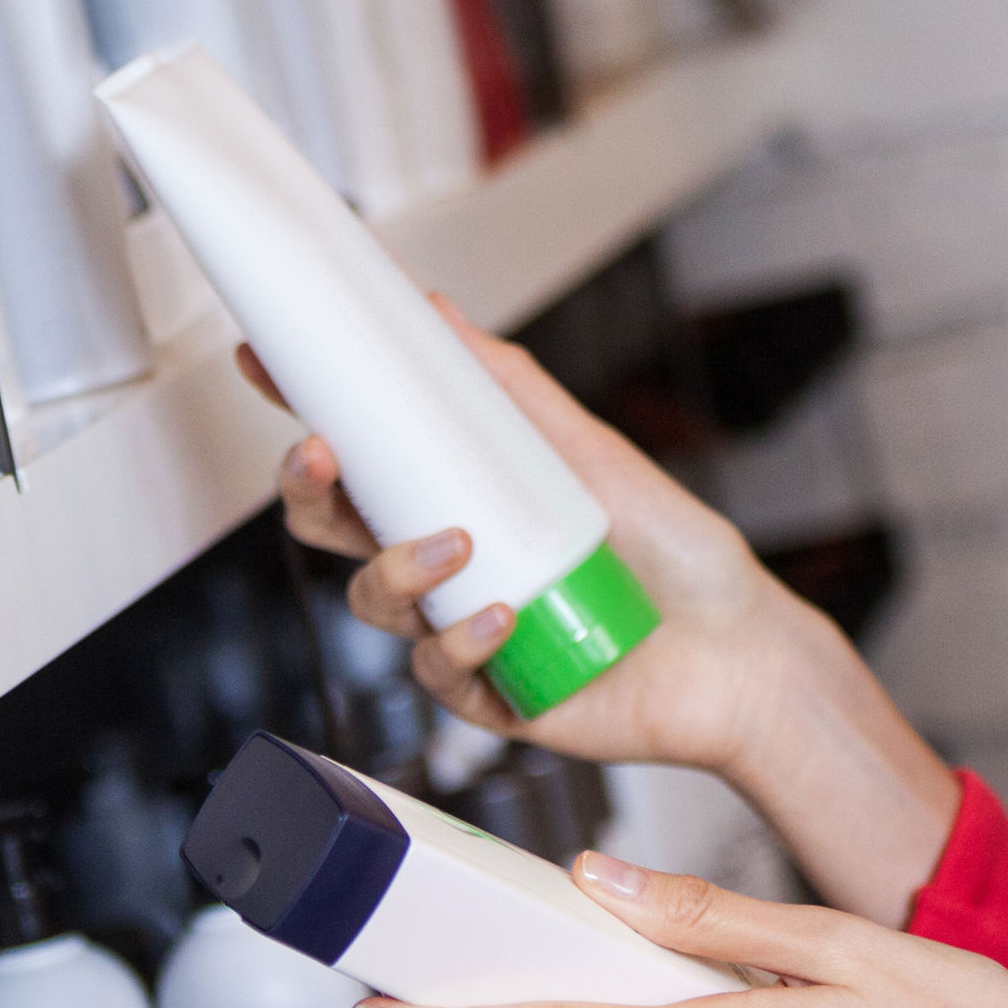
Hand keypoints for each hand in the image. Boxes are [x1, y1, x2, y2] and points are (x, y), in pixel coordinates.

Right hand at [244, 300, 823, 778]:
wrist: (741, 653)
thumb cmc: (673, 556)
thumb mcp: (590, 452)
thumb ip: (511, 387)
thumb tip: (438, 310)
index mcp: (459, 500)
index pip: (362, 457)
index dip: (305, 412)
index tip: (266, 361)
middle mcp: (448, 565)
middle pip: (333, 530)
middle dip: (306, 491)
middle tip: (320, 454)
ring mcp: (460, 630)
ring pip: (372, 600)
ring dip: (396, 566)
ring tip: (457, 543)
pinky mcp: (488, 696)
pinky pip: (437, 671)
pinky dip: (460, 639)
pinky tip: (503, 616)